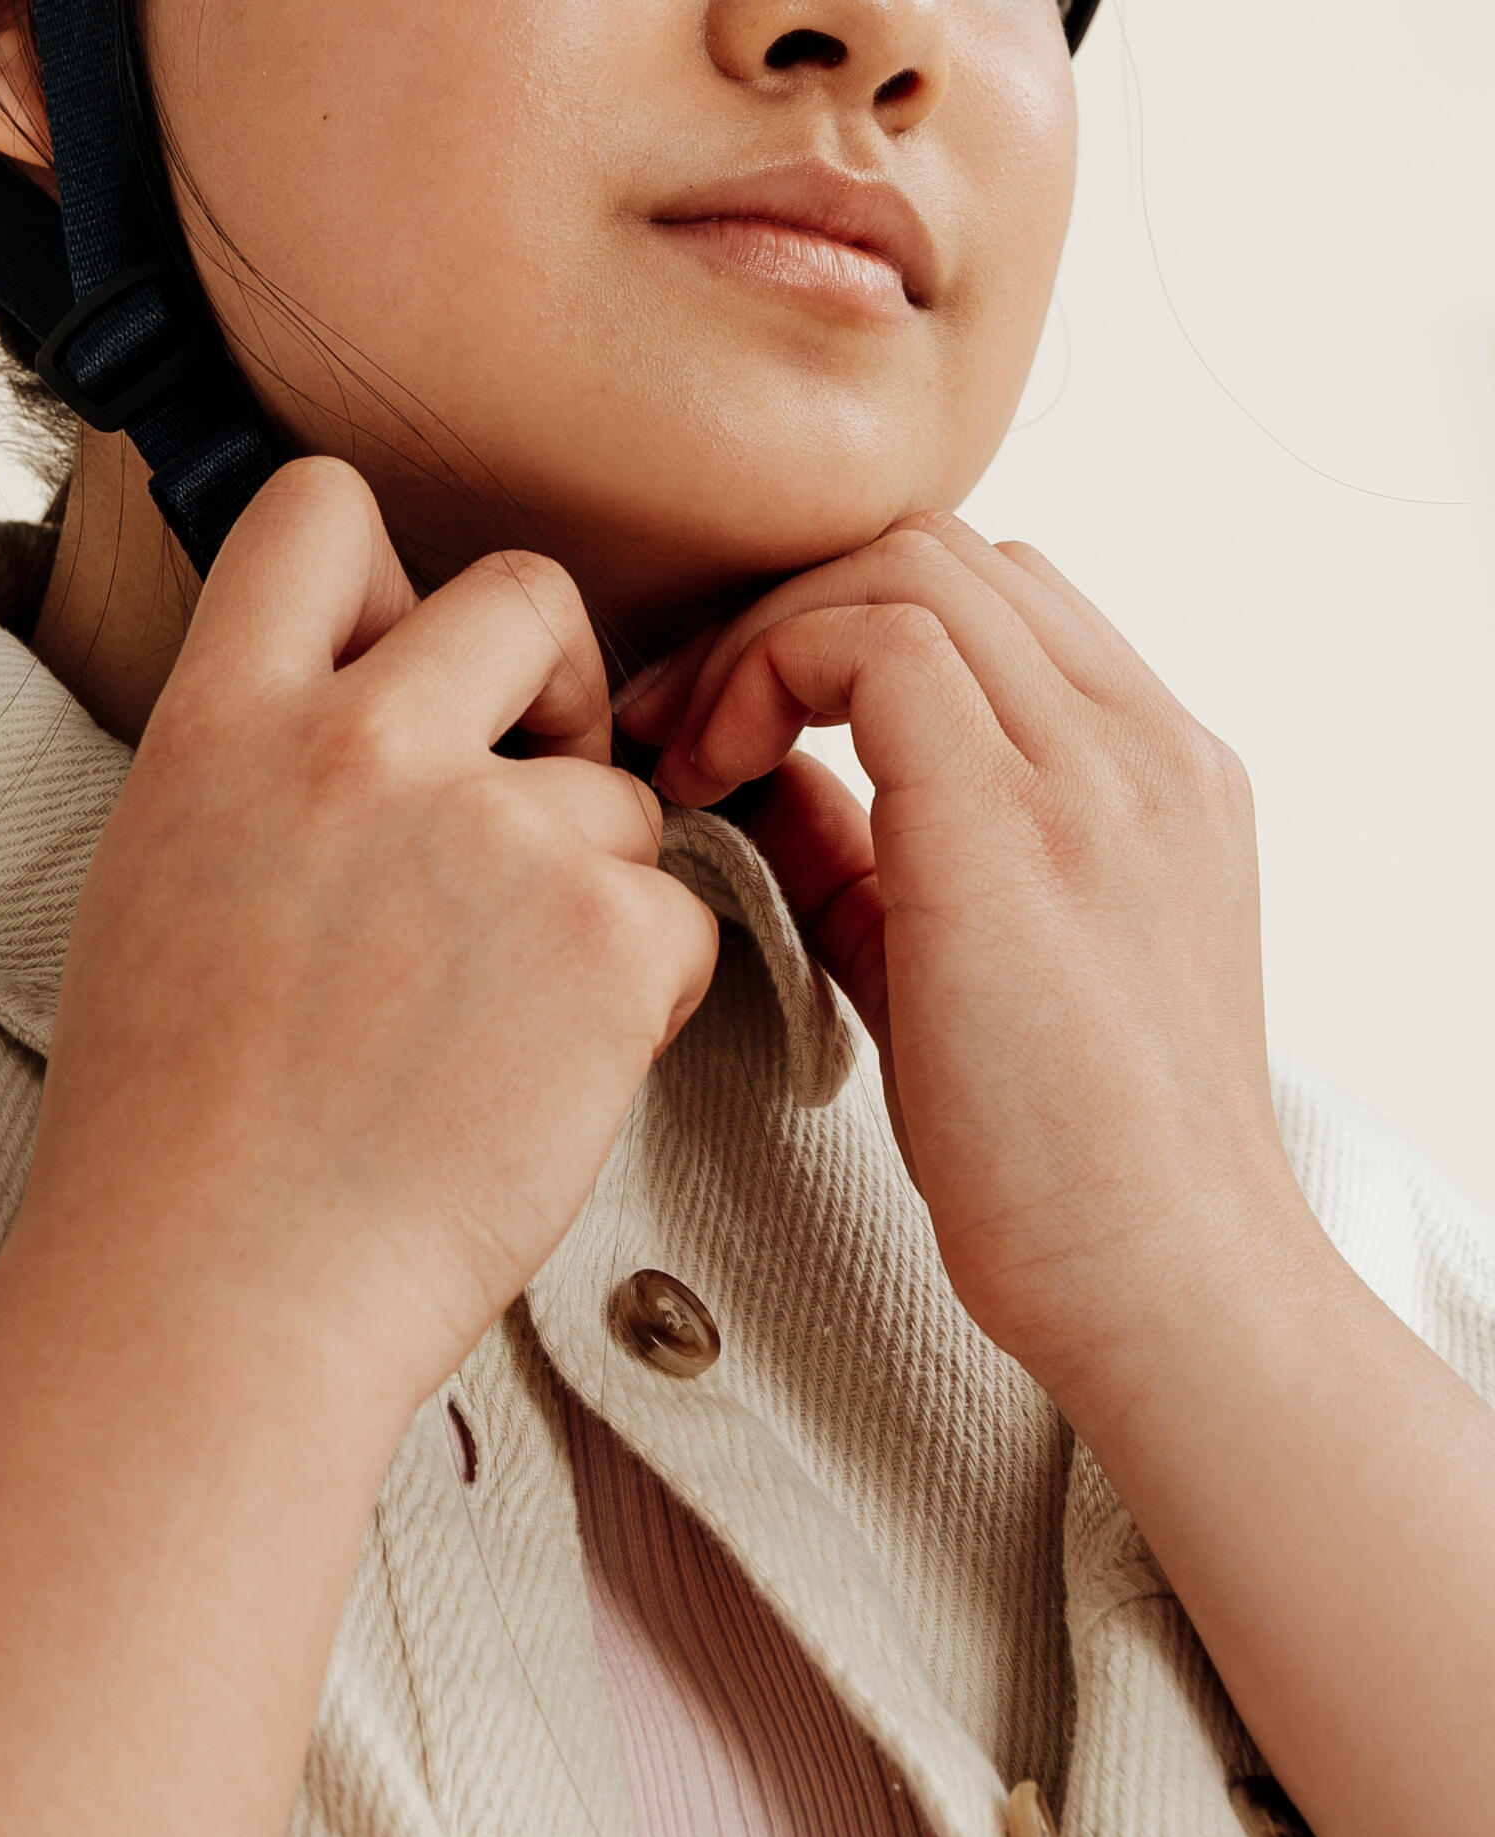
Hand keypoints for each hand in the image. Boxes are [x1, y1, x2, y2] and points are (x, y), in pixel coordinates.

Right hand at [29, 457, 719, 1410]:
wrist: (216, 1296)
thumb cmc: (177, 1129)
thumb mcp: (157, 876)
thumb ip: (259, 762)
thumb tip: (366, 696)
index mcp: (220, 721)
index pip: (321, 510)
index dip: (390, 575)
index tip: (406, 664)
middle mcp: (353, 745)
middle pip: (526, 594)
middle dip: (552, 689)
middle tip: (521, 808)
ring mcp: (487, 835)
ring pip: (621, 786)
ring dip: (592, 879)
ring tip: (494, 1013)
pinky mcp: (603, 941)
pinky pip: (680, 912)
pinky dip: (640, 994)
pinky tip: (542, 1073)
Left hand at [617, 513, 1293, 1384]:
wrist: (1162, 1283)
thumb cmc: (1059, 1161)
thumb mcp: (949, 962)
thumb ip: (866, 854)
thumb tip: (754, 780)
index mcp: (1153, 770)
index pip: (986, 600)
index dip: (832, 628)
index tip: (727, 726)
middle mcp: (1145, 744)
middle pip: (938, 553)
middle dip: (782, 609)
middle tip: (675, 718)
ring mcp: (1099, 770)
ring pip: (906, 566)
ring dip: (764, 634)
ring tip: (682, 746)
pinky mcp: (1022, 820)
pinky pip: (876, 643)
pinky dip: (769, 676)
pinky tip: (710, 775)